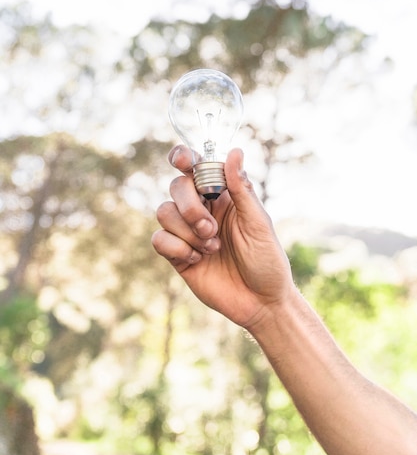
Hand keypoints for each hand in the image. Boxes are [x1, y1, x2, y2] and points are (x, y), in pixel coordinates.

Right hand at [152, 146, 293, 329]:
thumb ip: (241, 188)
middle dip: (190, 207)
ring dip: (186, 230)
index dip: (183, 158)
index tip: (183, 162)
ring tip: (211, 248)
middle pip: (176, 187)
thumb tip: (234, 151)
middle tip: (211, 229)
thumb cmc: (267, 260)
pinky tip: (198, 260)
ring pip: (164, 211)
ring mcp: (187, 232)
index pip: (196, 167)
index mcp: (222, 196)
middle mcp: (202, 209)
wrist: (261, 303)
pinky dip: (177, 248)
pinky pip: (159, 239)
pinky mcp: (177, 255)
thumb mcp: (258, 223)